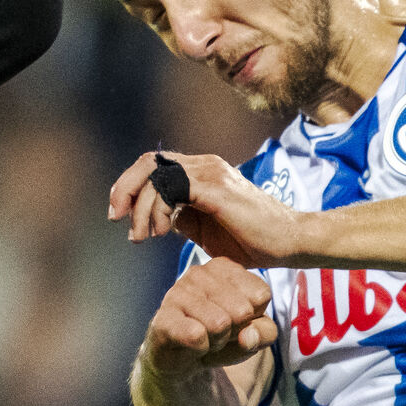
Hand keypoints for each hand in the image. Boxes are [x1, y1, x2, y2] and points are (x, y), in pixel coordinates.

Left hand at [109, 151, 299, 265]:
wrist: (289, 244)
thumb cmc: (252, 242)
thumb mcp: (204, 229)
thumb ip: (182, 217)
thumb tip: (159, 216)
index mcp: (202, 172)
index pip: (154, 165)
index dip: (129, 185)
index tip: (118, 215)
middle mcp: (205, 165)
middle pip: (149, 161)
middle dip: (124, 188)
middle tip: (116, 217)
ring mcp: (211, 172)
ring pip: (157, 174)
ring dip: (141, 206)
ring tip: (143, 236)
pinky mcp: (216, 187)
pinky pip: (173, 187)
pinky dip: (158, 208)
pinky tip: (162, 231)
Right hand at [140, 258, 277, 374]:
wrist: (180, 361)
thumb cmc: (220, 338)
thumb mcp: (254, 335)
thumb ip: (265, 332)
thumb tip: (248, 335)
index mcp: (224, 267)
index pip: (261, 294)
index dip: (255, 317)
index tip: (238, 321)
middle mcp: (199, 273)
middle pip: (242, 311)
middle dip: (236, 331)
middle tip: (219, 333)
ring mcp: (177, 292)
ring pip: (220, 325)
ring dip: (218, 342)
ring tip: (205, 338)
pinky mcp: (162, 318)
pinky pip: (197, 336)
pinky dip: (201, 350)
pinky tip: (190, 345)